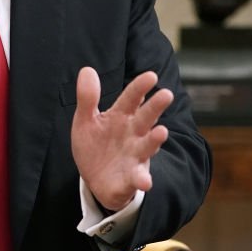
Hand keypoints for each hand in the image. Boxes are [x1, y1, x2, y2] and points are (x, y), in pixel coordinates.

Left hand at [71, 68, 171, 211]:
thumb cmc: (95, 144)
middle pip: (146, 117)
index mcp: (121, 116)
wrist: (95, 178)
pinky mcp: (132, 177)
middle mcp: (133, 133)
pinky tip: (145, 181)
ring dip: (155, 139)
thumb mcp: (85, 120)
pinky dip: (142, 179)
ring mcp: (135, 155)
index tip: (150, 76)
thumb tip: (87, 69)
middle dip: (155, 107)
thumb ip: (88, 97)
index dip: (140, 87)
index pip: (132, 98)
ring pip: (148, 145)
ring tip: (161, 132)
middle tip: (166, 94)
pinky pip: (139, 177)